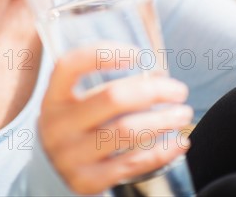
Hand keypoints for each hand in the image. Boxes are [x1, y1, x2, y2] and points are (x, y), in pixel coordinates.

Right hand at [38, 43, 192, 194]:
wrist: (52, 169)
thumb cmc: (75, 122)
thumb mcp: (73, 100)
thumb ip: (101, 83)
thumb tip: (156, 73)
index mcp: (53, 96)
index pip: (70, 65)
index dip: (102, 54)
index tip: (138, 53)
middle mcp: (58, 124)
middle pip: (111, 98)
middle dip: (153, 91)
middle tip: (178, 90)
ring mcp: (70, 155)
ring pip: (126, 132)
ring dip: (162, 120)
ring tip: (183, 113)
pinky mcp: (86, 181)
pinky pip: (131, 164)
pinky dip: (161, 152)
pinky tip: (178, 142)